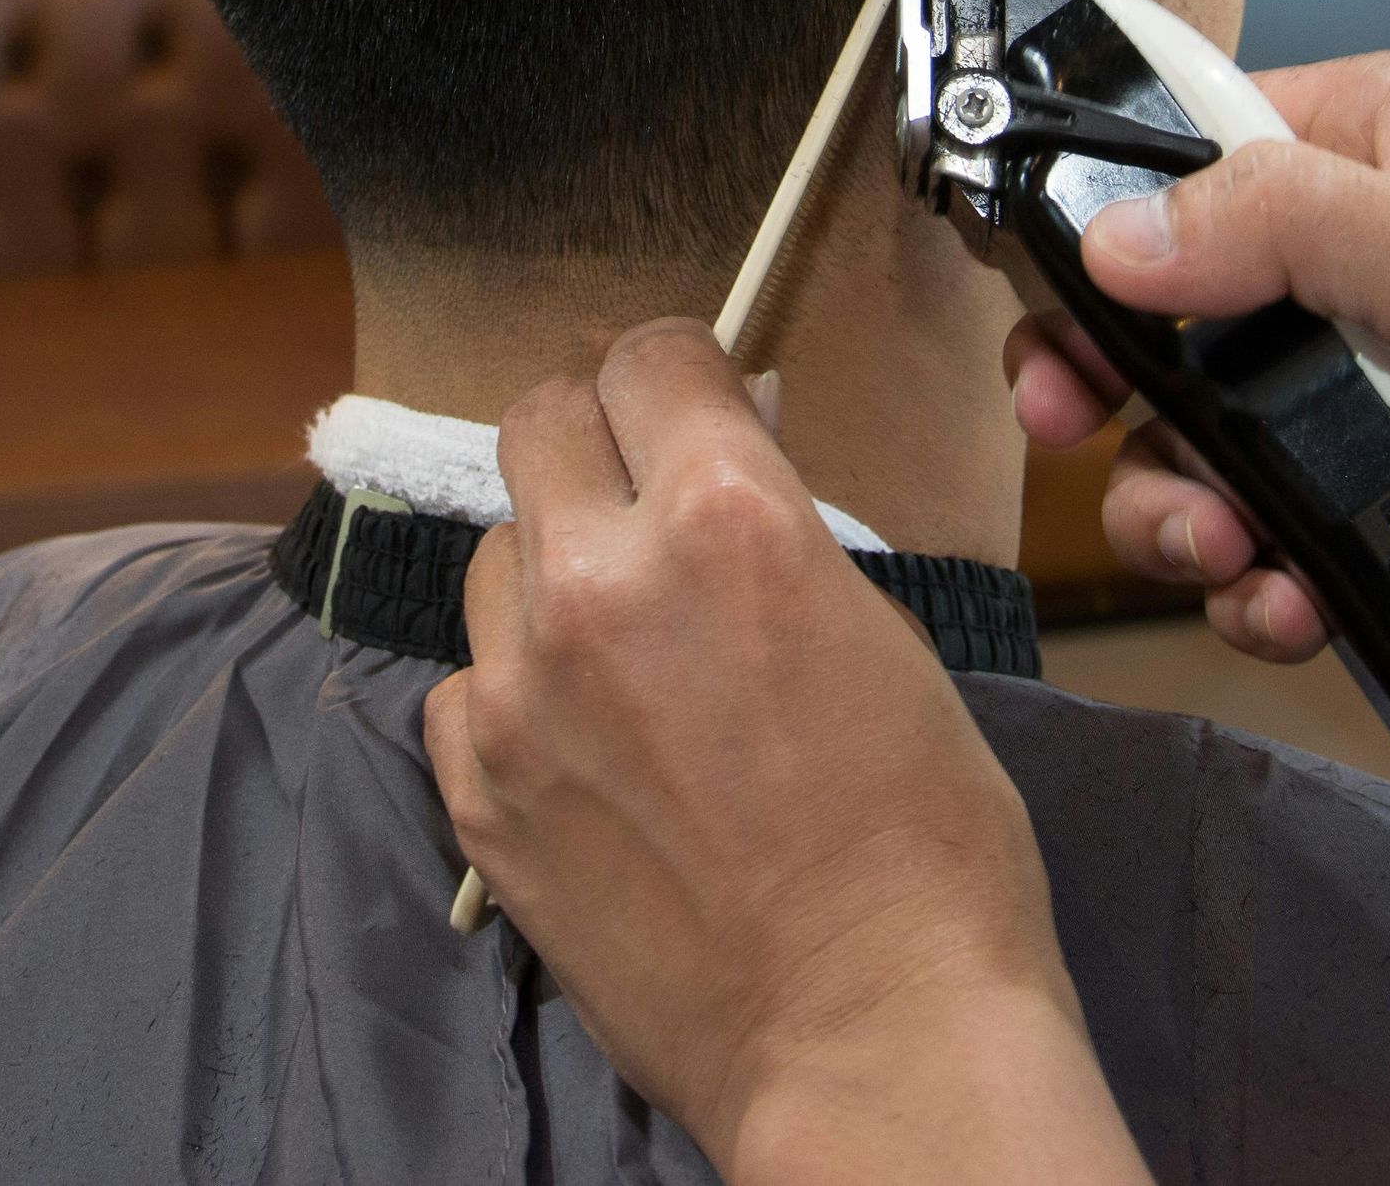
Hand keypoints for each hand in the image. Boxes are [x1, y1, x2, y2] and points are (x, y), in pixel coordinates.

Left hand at [423, 320, 1150, 1185]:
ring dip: (551, 569)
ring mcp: (524, 687)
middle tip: (638, 484)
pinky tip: (585, 737)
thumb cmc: (924, 839)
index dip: (678, 370)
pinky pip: (466, 683)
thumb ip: (770, 524)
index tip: (692, 399)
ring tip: (622, 640)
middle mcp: (602, 577)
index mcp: (726, 515)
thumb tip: (722, 455)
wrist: (870, 1033)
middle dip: (593, 434)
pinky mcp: (481, 788)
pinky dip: (516, 690)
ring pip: (495, 555)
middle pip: (537, 420)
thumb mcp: (876, 624)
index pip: (647, 356)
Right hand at [1006, 46, 1389, 676]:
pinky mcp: (1387, 512)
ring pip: (1200, 443)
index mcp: (1382, 147)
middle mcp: (1362, 264)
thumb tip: (1121, 238)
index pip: (1196, 146)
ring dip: (1179, 504)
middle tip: (1066, 419)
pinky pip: (1269, 544)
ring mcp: (1370, 397)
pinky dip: (1256, 584)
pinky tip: (1282, 600)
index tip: (1041, 281)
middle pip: (1169, 311)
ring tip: (1211, 544)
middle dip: (1111, 380)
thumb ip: (1285, 228)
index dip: (1105, 214)